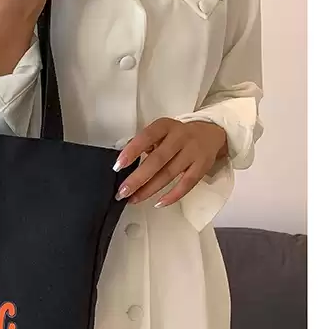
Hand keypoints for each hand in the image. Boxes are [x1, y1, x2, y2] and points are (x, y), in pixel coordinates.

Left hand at [114, 118, 228, 207]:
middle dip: (138, 178)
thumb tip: (124, 163)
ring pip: (169, 173)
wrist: (210, 133)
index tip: (118, 166)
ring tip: (134, 199)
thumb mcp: (160, 132)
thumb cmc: (176, 136)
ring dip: (149, 189)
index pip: (146, 137)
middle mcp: (180, 137)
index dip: (132, 151)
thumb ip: (144, 144)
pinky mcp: (202, 166)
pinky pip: (187, 183)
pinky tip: (158, 203)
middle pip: (157, 160)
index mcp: (165, 126)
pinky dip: (172, 195)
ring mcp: (193, 152)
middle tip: (123, 192)